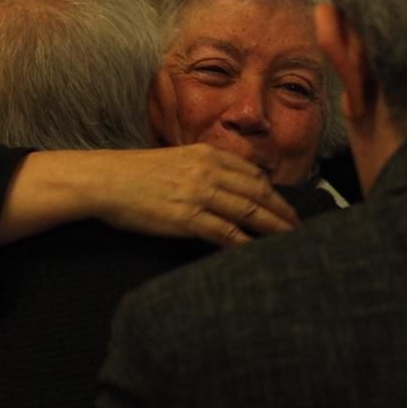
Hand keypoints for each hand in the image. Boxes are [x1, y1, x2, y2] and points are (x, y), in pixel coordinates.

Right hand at [96, 143, 299, 246]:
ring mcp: (200, 194)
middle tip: (299, 228)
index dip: (274, 193)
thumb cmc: (137, 173)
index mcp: (208, 155)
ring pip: (249, 212)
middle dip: (282, 212)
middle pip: (259, 193)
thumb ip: (203, 169)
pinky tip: (257, 252)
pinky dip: (245, 243)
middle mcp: (209, 171)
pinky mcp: (187, 218)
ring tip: (289, 241)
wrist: (107, 180)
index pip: (253, 174)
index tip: (286, 207)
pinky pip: (225, 233)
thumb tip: (226, 185)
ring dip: (273, 228)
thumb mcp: (177, 159)